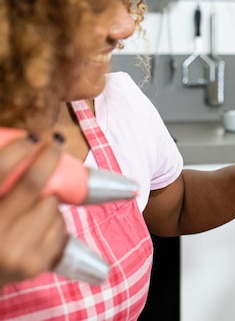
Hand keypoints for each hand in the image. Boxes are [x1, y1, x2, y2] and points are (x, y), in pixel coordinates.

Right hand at [0, 136, 67, 286]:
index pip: (1, 170)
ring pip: (51, 204)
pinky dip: (54, 220)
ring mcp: (18, 254)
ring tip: (31, 206)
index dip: (19, 149)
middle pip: (33, 183)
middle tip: (52, 144)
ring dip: (48, 198)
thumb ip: (4, 183)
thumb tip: (28, 143)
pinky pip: (60, 226)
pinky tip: (38, 226)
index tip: (31, 137)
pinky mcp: (37, 265)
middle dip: (47, 159)